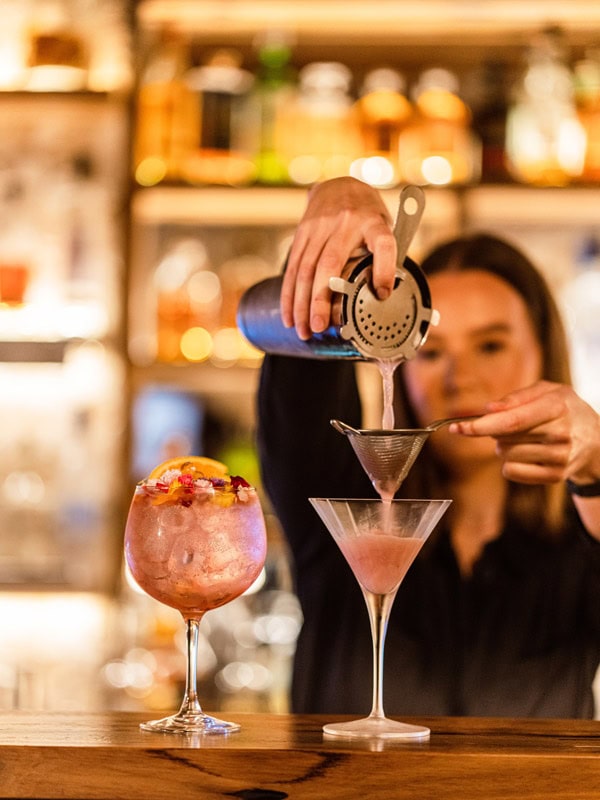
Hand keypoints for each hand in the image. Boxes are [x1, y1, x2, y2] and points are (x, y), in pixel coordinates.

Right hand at [281, 177, 396, 339]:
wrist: (339, 184)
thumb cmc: (367, 216)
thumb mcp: (383, 228)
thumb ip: (382, 259)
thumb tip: (382, 298)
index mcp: (373, 222)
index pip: (383, 243)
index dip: (384, 269)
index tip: (382, 293)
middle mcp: (345, 223)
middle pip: (330, 263)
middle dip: (321, 298)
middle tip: (319, 326)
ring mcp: (320, 227)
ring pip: (306, 268)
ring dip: (302, 303)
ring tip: (303, 330)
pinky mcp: (302, 233)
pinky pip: (293, 266)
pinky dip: (289, 294)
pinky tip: (289, 315)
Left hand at [449, 381, 599, 485]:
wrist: (596, 440)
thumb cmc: (564, 410)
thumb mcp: (547, 391)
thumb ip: (517, 397)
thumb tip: (489, 409)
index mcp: (557, 407)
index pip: (512, 421)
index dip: (481, 425)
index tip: (457, 427)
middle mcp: (560, 434)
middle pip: (504, 439)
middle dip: (496, 431)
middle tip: (512, 425)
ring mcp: (559, 458)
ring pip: (505, 456)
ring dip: (504, 446)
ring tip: (526, 439)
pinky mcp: (555, 477)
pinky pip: (511, 472)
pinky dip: (510, 463)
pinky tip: (528, 454)